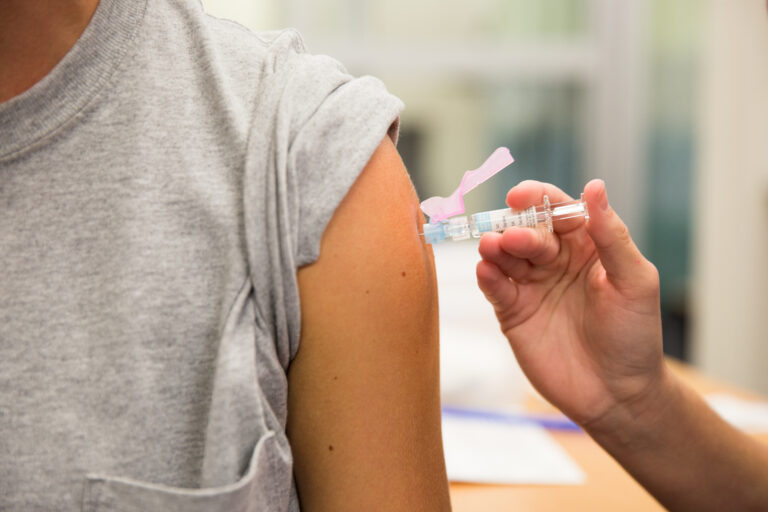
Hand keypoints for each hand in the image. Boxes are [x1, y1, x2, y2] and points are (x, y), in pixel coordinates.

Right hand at [476, 179, 664, 427]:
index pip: (558, 210)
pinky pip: (495, 287)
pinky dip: (487, 276)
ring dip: (495, 247)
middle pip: (527, 230)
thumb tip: (595, 185)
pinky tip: (486, 271)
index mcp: (587, 245)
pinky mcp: (513, 312)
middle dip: (518, 229)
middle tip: (513, 239)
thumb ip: (612, 235)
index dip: (539, 198)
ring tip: (491, 247)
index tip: (522, 196)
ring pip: (505, 255)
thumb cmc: (635, 336)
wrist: (617, 395)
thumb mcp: (634, 281)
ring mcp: (532, 285)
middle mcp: (556, 260)